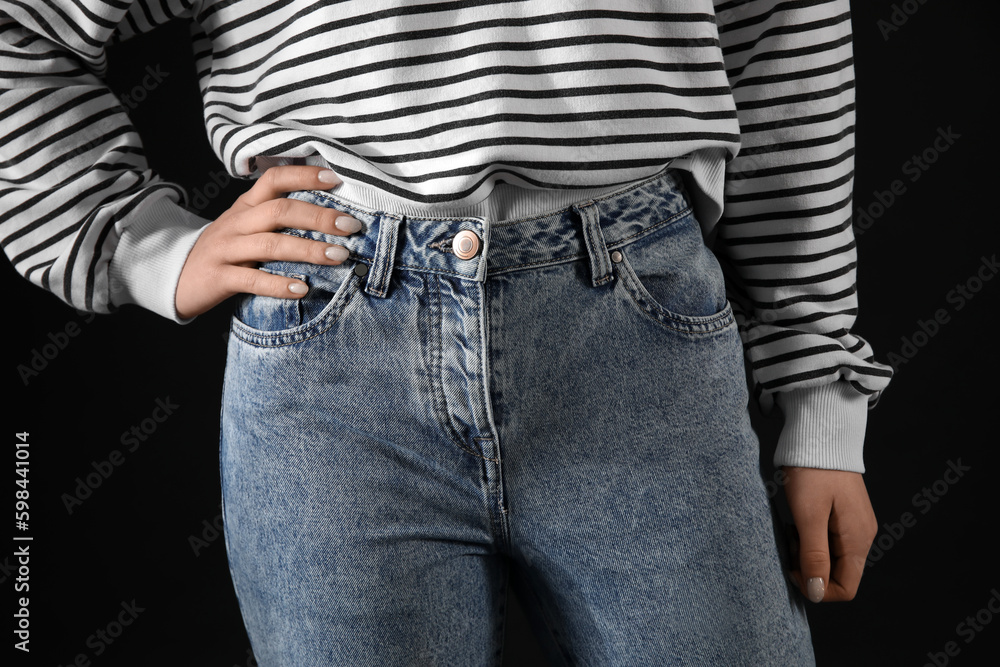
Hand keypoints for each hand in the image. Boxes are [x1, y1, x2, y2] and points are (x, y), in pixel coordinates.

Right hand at [175, 165, 361, 318]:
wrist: (176, 277)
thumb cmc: (225, 252)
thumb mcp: (246, 227)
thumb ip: (278, 218)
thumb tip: (331, 215)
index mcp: (245, 206)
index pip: (273, 179)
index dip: (303, 175)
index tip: (335, 178)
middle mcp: (236, 223)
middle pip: (279, 211)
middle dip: (319, 217)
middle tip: (351, 225)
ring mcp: (226, 250)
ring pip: (270, 245)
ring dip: (308, 250)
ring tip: (340, 256)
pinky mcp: (219, 278)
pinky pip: (251, 280)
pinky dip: (279, 284)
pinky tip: (303, 289)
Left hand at [782, 466, 877, 602]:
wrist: (820, 434)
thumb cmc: (812, 471)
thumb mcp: (808, 516)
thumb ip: (814, 556)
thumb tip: (816, 592)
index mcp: (857, 540)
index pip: (846, 588)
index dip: (818, 588)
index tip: (794, 568)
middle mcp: (862, 536)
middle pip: (838, 574)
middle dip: (811, 569)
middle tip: (791, 545)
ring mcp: (855, 525)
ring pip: (832, 558)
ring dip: (809, 554)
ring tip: (793, 530)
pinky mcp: (845, 514)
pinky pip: (829, 541)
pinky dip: (811, 539)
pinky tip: (799, 522)